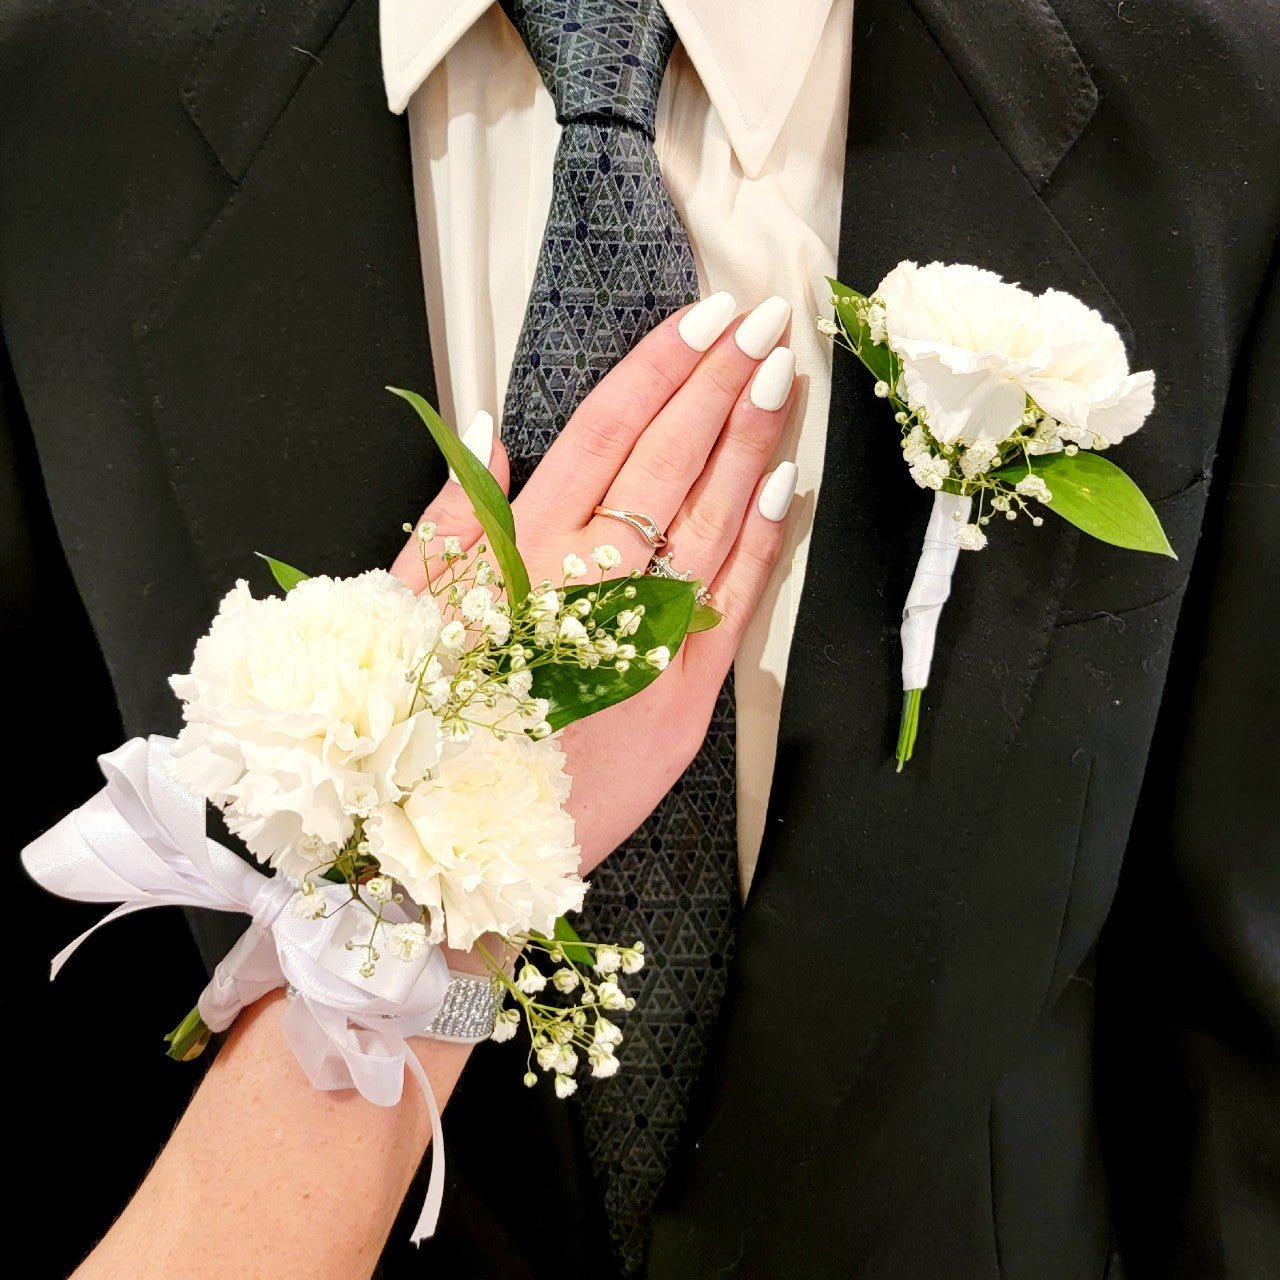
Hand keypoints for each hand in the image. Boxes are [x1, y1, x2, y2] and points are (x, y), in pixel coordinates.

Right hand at [391, 295, 798, 873]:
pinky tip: (788, 489)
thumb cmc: (418, 725)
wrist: (450, 853)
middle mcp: (589, 586)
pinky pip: (733, 607)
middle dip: (723, 382)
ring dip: (754, 443)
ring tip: (786, 378)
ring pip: (711, 522)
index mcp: (518, 553)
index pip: (605, 431)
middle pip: (669, 461)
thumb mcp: (404, 609)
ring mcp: (645, 642)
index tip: (708, 315)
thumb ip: (450, 514)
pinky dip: (763, 544)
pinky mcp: (683, 701)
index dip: (662, 367)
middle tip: (769, 320)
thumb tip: (487, 421)